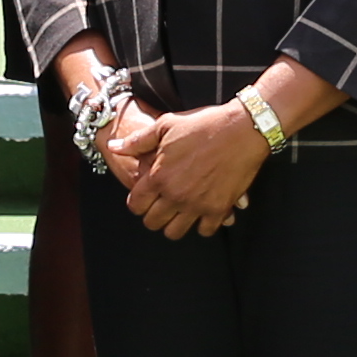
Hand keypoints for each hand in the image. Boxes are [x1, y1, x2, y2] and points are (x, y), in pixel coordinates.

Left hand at [118, 100, 272, 237]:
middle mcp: (175, 195)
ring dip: (176, 224)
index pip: (136, 205)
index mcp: (159, 176)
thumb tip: (115, 147)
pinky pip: (205, 231)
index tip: (145, 197)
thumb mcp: (166, 125)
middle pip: (153, 223)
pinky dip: (203, 224)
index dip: (138, 203)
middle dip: (154, 215)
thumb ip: (138, 141)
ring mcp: (197, 204)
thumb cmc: (203, 124)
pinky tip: (204, 211)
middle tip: (163, 205)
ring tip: (181, 212)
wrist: (242, 129)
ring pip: (175, 232)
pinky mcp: (219, 209)